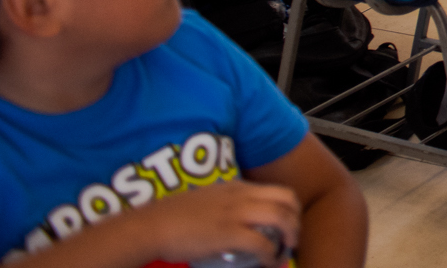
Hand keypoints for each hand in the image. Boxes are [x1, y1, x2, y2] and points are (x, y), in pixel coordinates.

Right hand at [124, 178, 299, 266]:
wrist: (151, 225)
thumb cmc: (171, 217)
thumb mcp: (205, 199)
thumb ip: (224, 204)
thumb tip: (235, 221)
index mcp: (236, 187)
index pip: (278, 191)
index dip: (290, 210)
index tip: (287, 225)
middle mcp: (241, 196)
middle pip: (287, 200)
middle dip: (296, 221)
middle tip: (291, 240)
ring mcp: (236, 213)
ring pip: (281, 218)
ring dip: (289, 236)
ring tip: (284, 251)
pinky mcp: (228, 234)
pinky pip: (262, 243)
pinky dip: (271, 253)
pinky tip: (268, 261)